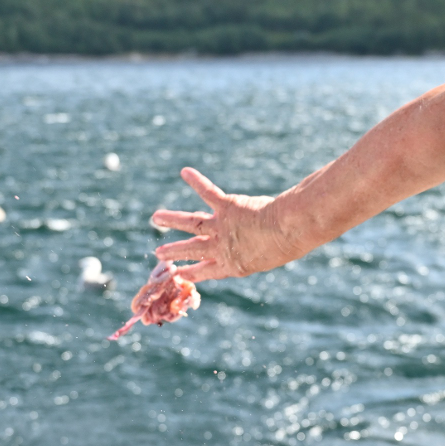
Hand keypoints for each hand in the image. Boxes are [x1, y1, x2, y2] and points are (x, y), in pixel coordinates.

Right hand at [150, 167, 287, 282]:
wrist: (287, 230)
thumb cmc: (287, 244)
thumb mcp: (271, 257)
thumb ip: (259, 250)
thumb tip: (262, 243)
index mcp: (232, 265)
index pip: (206, 272)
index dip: (191, 273)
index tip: (178, 274)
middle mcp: (222, 248)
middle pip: (192, 250)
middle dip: (174, 252)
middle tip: (158, 253)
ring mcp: (222, 227)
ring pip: (191, 223)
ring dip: (172, 219)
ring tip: (156, 217)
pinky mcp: (227, 207)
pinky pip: (208, 192)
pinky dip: (196, 181)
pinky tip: (186, 171)